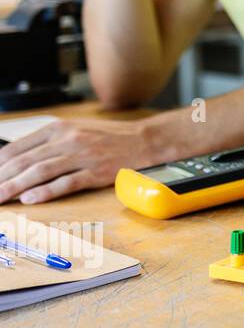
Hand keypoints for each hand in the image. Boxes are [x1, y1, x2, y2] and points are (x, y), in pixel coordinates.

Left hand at [0, 117, 163, 203]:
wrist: (144, 140)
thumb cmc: (108, 138)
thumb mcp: (74, 130)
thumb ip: (47, 143)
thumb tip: (16, 162)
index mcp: (58, 128)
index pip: (17, 148)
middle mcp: (68, 139)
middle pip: (25, 161)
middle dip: (1, 180)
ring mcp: (83, 155)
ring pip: (40, 172)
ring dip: (16, 188)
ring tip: (0, 199)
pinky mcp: (97, 172)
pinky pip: (66, 183)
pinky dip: (46, 192)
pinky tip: (30, 199)